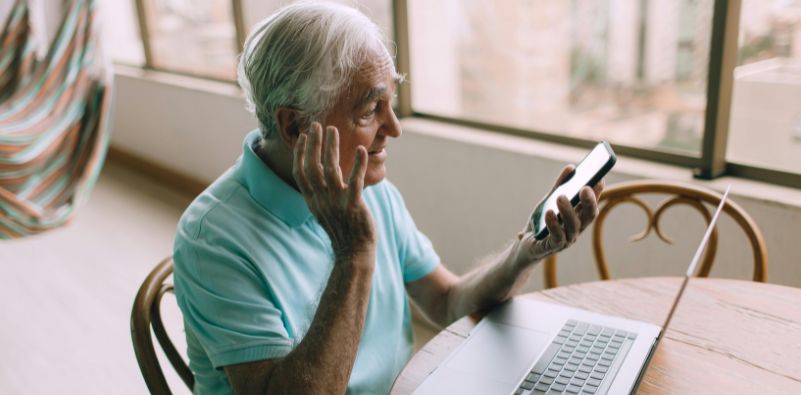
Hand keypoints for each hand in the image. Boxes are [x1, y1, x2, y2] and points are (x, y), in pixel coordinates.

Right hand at [292, 122, 375, 260]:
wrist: (353, 252)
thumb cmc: (342, 229)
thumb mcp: (324, 210)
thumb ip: (320, 193)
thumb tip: (319, 175)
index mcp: (312, 201)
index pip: (300, 173)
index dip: (300, 153)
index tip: (303, 136)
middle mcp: (321, 200)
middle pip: (312, 167)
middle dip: (312, 144)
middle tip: (316, 125)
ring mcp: (336, 203)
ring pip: (330, 170)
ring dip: (331, 148)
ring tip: (333, 130)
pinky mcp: (353, 206)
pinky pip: (355, 182)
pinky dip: (358, 165)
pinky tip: (361, 150)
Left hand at [514, 165, 603, 263]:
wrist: (526, 244)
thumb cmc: (542, 221)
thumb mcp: (549, 200)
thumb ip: (560, 185)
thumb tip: (571, 167)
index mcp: (579, 218)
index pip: (592, 204)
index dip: (597, 193)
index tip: (599, 178)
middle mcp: (577, 230)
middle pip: (588, 216)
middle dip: (589, 202)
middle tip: (585, 187)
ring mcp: (566, 240)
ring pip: (572, 226)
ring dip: (567, 211)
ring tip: (561, 197)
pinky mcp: (551, 247)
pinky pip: (556, 237)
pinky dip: (553, 224)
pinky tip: (549, 212)